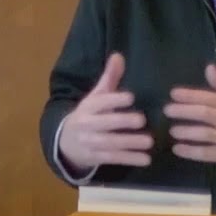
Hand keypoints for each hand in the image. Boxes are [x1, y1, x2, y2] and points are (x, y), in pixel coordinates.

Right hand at [57, 52, 153, 171]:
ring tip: (149, 142)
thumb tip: (119, 55)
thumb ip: (110, 78)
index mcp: (88, 106)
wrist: (66, 142)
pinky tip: (146, 159)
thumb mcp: (97, 96)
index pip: (100, 102)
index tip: (131, 98)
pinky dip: (129, 159)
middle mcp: (86, 124)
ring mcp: (90, 142)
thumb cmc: (89, 114)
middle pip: (104, 123)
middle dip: (122, 121)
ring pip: (109, 143)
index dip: (114, 100)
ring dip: (129, 143)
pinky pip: (113, 159)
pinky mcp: (96, 157)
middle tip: (142, 120)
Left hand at [163, 64, 215, 170]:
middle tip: (167, 110)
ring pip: (206, 134)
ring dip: (187, 132)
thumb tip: (208, 68)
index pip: (211, 98)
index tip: (174, 94)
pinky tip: (178, 149)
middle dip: (185, 111)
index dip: (191, 95)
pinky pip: (207, 154)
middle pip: (207, 114)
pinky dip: (191, 152)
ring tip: (172, 130)